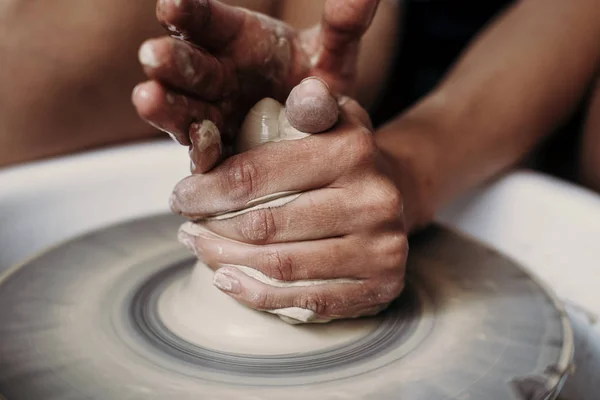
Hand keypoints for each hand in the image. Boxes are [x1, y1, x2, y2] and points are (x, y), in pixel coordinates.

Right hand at [131, 0, 380, 172]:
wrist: (324, 137)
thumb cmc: (319, 85)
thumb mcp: (333, 56)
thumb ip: (343, 27)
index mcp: (236, 40)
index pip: (206, 21)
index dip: (188, 12)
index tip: (172, 4)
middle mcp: (217, 77)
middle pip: (188, 65)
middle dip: (172, 60)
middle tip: (154, 56)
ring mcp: (213, 117)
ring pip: (183, 109)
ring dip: (166, 105)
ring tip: (149, 98)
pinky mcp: (219, 156)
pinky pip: (205, 153)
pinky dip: (202, 148)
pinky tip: (201, 142)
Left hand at [171, 80, 406, 322]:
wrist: (397, 194)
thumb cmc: (342, 158)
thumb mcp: (330, 119)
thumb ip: (309, 105)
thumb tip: (303, 93)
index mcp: (352, 149)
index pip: (258, 174)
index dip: (208, 190)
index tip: (182, 197)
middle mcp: (374, 199)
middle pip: (266, 225)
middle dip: (212, 228)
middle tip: (187, 228)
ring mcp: (381, 247)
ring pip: (281, 264)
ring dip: (226, 260)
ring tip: (201, 250)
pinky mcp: (382, 285)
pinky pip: (306, 299)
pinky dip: (256, 294)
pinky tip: (228, 279)